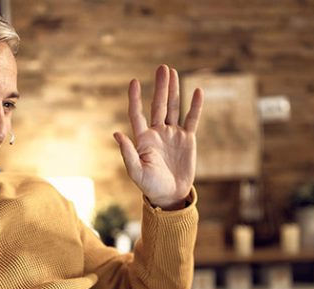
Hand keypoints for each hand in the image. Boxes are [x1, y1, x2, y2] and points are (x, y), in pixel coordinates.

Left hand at [114, 65, 202, 209]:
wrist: (170, 195)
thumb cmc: (150, 186)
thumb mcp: (136, 171)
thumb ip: (127, 153)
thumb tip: (117, 134)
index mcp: (143, 139)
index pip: (138, 114)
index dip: (136, 98)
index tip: (134, 82)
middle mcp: (157, 132)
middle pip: (158, 105)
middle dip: (161, 87)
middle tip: (162, 67)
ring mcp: (173, 134)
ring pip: (174, 107)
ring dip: (174, 90)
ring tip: (173, 72)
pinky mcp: (187, 139)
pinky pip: (192, 119)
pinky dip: (195, 106)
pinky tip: (196, 91)